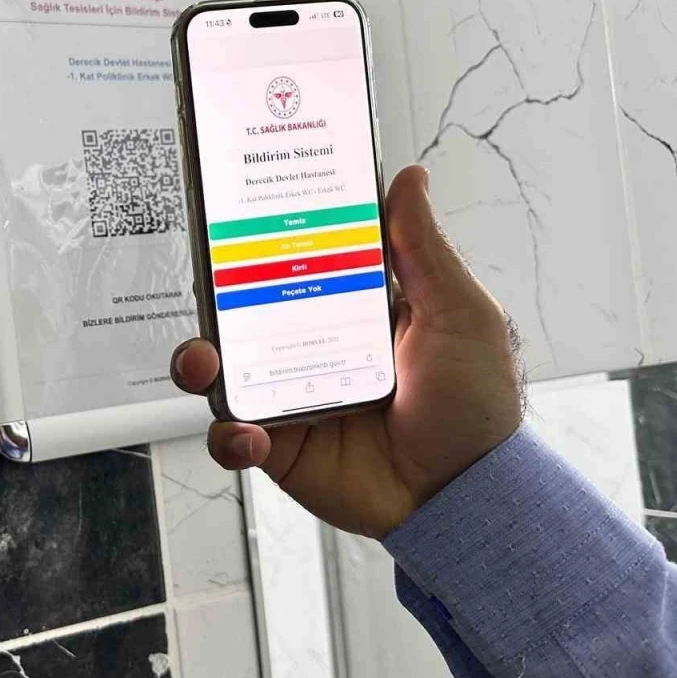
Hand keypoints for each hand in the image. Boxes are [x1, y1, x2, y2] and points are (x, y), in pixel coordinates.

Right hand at [171, 166, 522, 539]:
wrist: (465, 498)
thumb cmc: (475, 407)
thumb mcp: (459, 314)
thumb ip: (423, 249)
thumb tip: (409, 179)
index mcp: (351, 309)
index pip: (294, 262)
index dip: (264, 238)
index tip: (240, 210)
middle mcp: (312, 348)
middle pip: (243, 311)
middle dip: (214, 295)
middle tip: (210, 282)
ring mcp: (290, 396)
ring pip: (223, 371)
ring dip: (201, 362)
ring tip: (206, 363)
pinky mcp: (278, 447)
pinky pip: (234, 436)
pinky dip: (231, 435)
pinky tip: (251, 434)